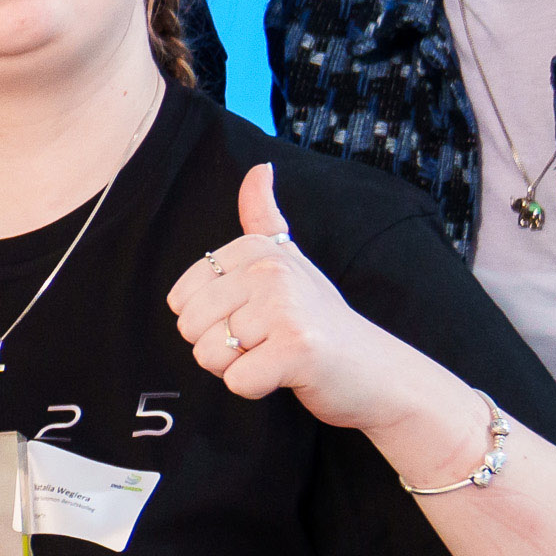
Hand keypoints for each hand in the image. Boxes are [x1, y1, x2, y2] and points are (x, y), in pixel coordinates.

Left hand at [165, 163, 457, 445]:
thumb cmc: (320, 319)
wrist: (375, 369)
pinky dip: (256, 388)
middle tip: (265, 342)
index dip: (210, 320)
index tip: (253, 317)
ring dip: (239, 368)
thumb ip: (263, 218)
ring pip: (209, 356)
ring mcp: (285, 308)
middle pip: (189, 328)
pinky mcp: (297, 349)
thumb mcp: (290, 260)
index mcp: (257, 250)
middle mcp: (270, 270)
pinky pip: (237, 381)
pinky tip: (286, 374)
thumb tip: (259, 167)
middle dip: (219, 347)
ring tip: (276, 354)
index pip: (180, 299)